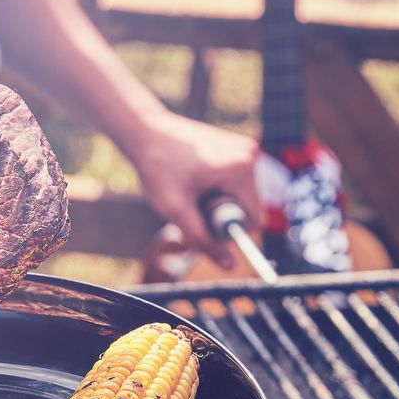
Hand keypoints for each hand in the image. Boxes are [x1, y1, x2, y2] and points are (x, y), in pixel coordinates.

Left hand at [127, 114, 261, 269]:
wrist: (145, 132)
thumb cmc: (158, 169)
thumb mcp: (176, 211)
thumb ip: (203, 240)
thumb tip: (230, 266)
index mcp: (242, 169)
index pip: (253, 221)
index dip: (227, 230)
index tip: (200, 219)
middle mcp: (250, 156)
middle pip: (247, 209)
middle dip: (220, 214)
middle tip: (190, 203)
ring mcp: (244, 149)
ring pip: (239, 197)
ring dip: (216, 202)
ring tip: (189, 188)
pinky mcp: (235, 148)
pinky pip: (234, 183)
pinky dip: (215, 189)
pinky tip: (193, 178)